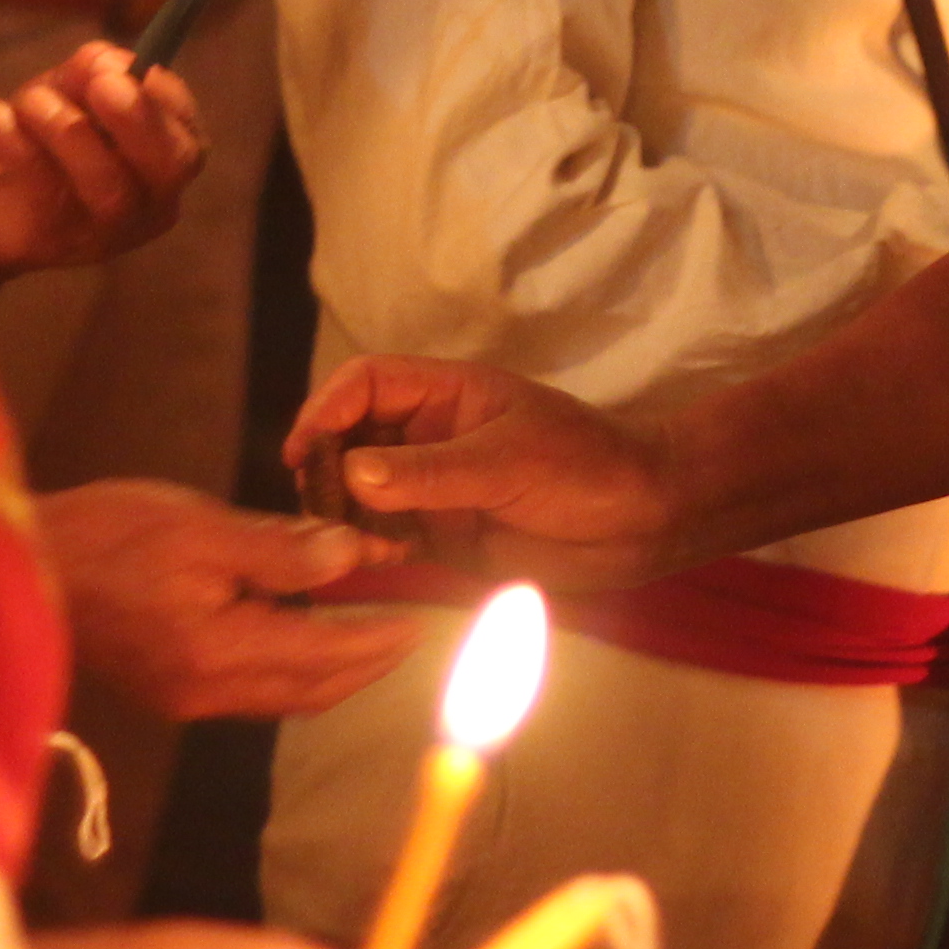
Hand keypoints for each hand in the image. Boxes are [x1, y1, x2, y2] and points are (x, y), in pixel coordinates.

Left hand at [0, 44, 206, 283]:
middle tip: (104, 84)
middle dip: (140, 120)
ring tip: (31, 98)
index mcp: (164, 166)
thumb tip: (103, 61)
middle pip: (169, 168)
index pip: (189, 137)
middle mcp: (149, 204)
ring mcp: (105, 231)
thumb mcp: (69, 94)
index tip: (139, 69)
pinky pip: (43, 190)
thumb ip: (91, 72)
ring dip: (68, 129)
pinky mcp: (53, 240)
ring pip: (109, 185)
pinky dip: (13, 143)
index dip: (169, 102)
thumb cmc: (46, 142)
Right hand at [39, 481, 430, 721]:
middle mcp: (209, 691)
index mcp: (220, 651)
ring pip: (288, 695)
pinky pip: (256, 690)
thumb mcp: (201, 525)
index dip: (383, 638)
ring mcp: (188, 698)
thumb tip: (353, 559)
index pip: (327, 653)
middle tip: (414, 627)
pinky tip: (311, 633)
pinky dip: (297, 667)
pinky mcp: (171, 690)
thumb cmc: (106, 534)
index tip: (425, 619)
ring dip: (337, 668)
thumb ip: (282, 549)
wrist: (23, 565)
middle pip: (315, 688)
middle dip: (371, 661)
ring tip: (376, 629)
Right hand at [291, 354, 681, 586]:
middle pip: (349, 441)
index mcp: (446, 395)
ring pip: (359, 496)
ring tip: (344, 546)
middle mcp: (428, 438)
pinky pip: (386, 539)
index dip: (327, 409)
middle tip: (322, 513)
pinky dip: (369, 550)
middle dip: (327, 471)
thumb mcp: (508, 459)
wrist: (644, 523)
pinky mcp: (441, 537)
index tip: (304, 450)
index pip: (366, 384)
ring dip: (343, 518)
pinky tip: (372, 564)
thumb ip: (432, 472)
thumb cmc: (588, 466)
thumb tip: (352, 474)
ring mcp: (432, 489)